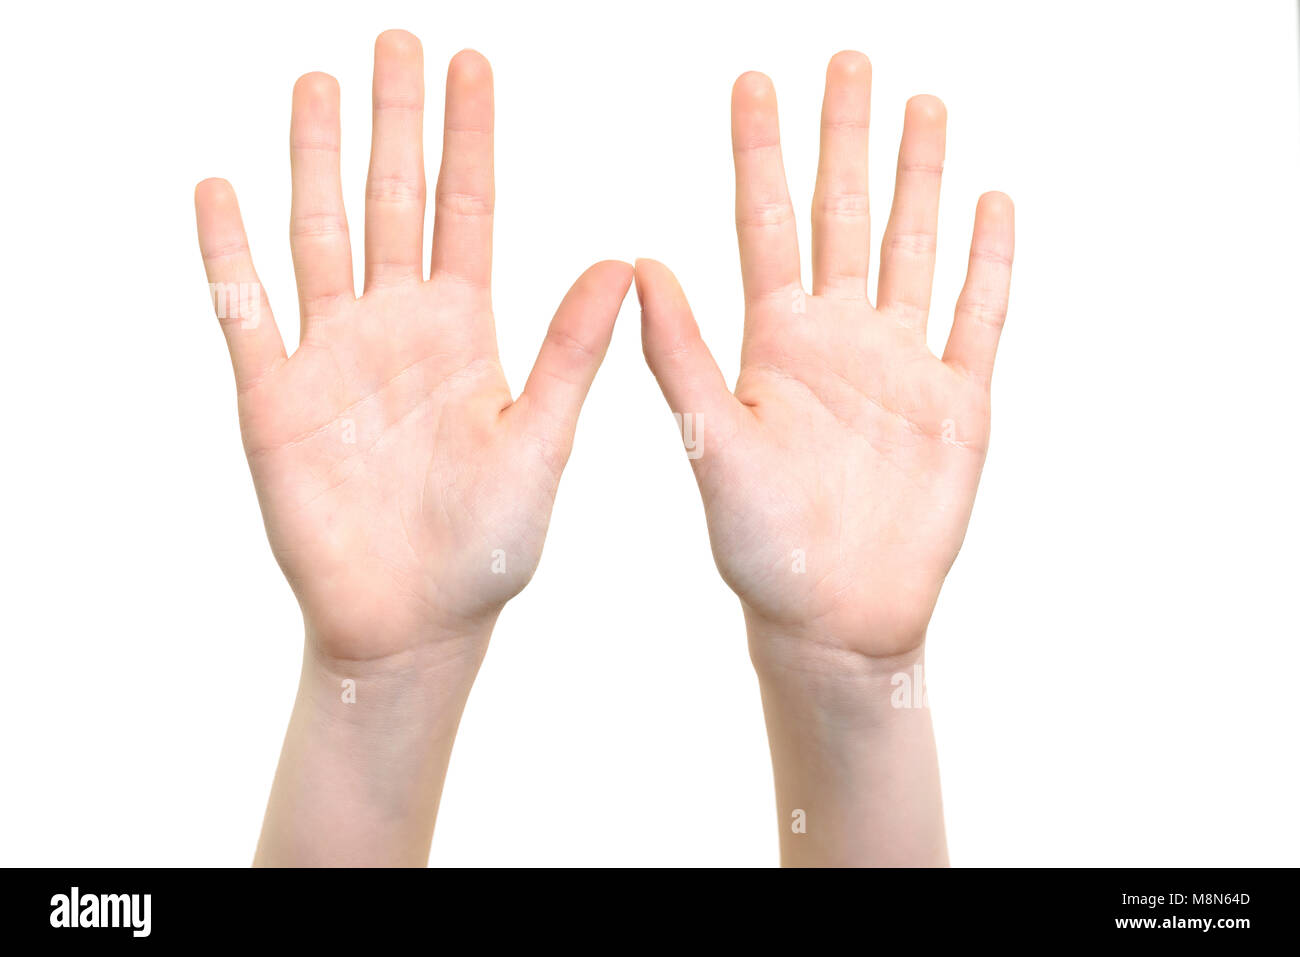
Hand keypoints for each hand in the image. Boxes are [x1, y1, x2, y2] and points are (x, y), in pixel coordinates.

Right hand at [197, 32, 631, 666]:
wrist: (415, 617)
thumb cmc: (489, 544)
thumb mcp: (539, 442)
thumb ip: (569, 353)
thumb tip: (623, 263)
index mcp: (465, 332)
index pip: (467, 211)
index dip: (468, 139)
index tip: (471, 63)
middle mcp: (397, 327)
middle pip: (392, 203)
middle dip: (394, 123)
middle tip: (394, 40)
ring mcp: (332, 357)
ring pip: (318, 236)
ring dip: (314, 162)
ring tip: (314, 84)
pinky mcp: (275, 399)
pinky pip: (246, 313)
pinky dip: (230, 254)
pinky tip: (219, 189)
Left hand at [637, 52, 1013, 668]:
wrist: (833, 615)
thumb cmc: (759, 545)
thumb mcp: (710, 443)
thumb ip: (679, 356)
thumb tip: (637, 262)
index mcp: (774, 343)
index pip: (767, 224)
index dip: (760, 153)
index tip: (752, 80)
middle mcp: (838, 338)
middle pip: (845, 216)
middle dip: (847, 138)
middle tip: (847, 60)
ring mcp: (902, 364)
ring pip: (913, 248)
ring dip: (920, 179)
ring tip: (923, 104)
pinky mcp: (958, 402)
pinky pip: (978, 316)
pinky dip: (989, 262)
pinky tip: (992, 201)